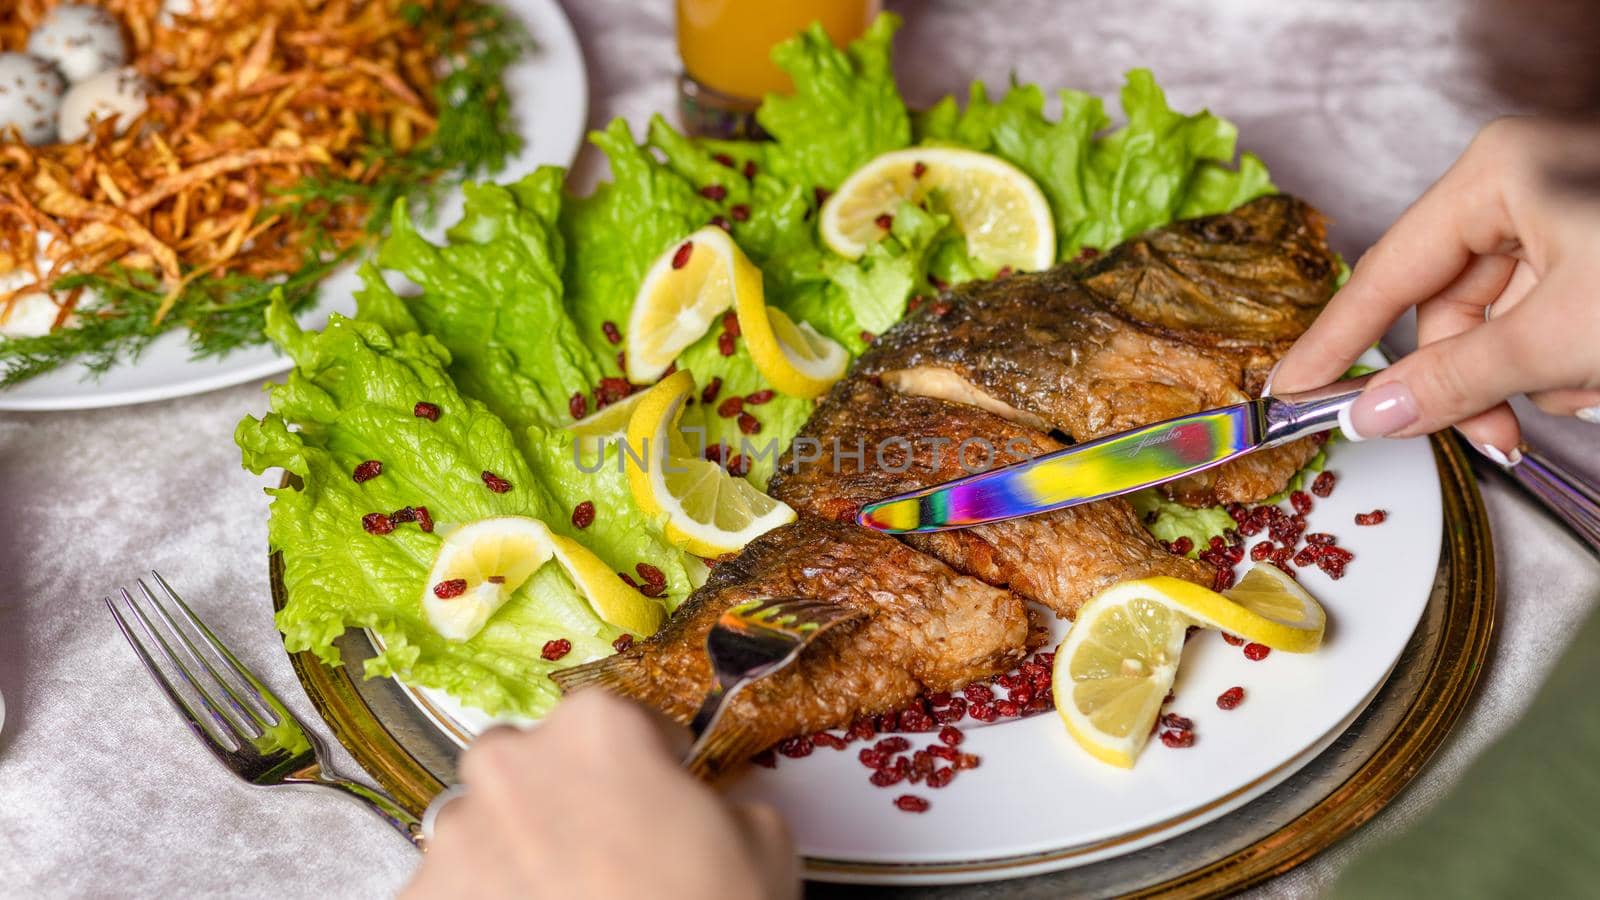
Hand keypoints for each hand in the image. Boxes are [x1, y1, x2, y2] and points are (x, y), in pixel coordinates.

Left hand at [402, 690, 797, 899]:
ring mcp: (457, 834)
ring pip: (485, 823)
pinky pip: (453, 887)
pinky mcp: (422, 899)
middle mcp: (511, 762)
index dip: (651, 762)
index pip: (625, 721)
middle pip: (535, 761)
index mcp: (597, 726)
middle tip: (608, 851)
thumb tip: (712, 808)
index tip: (662, 793)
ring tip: (568, 898)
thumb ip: (725, 801)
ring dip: (519, 849)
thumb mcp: (762, 841)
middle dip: (565, 795)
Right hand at [1273, 116, 1599, 458]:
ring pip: (1501, 324)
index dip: (1334, 342)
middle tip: (1487, 441)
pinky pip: (1549, 321)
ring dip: (1531, 380)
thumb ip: (1455, 380)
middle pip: (1448, 309)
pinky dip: (1569, 364)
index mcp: (1496, 176)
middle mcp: (1520, 188)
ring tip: (1586, 397)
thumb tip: (1371, 414)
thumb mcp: (1561, 336)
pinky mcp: (1596, 254)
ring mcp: (1561, 219)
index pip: (1384, 274)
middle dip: (1471, 383)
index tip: (1287, 389)